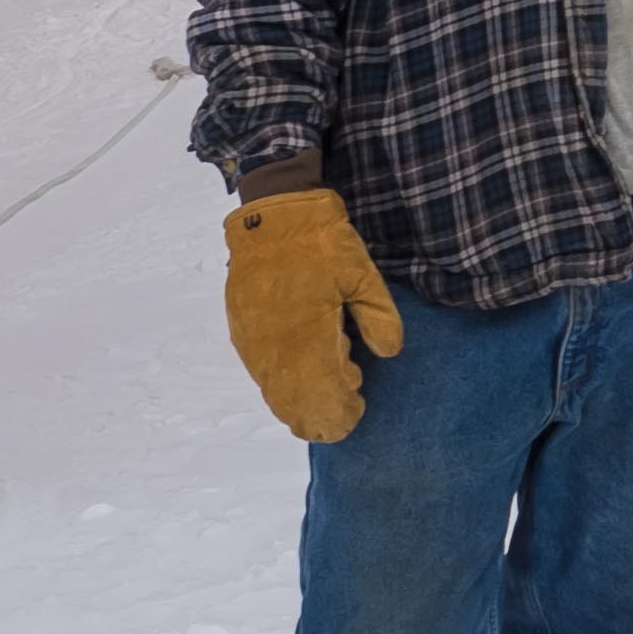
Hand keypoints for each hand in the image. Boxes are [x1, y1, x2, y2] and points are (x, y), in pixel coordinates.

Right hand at [224, 186, 403, 441]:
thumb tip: (390, 352)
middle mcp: (276, 353)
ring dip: (302, 402)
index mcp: (308, 342)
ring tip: (331, 390)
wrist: (270, 217)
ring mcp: (254, 346)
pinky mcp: (242, 335)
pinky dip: (285, 385)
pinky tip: (304, 375)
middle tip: (347, 407)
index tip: (360, 406)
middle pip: (297, 406)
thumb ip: (378, 317)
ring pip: (276, 395)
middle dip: (322, 416)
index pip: (324, 399)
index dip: (342, 412)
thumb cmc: (321, 244)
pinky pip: (263, 375)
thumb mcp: (363, 274)